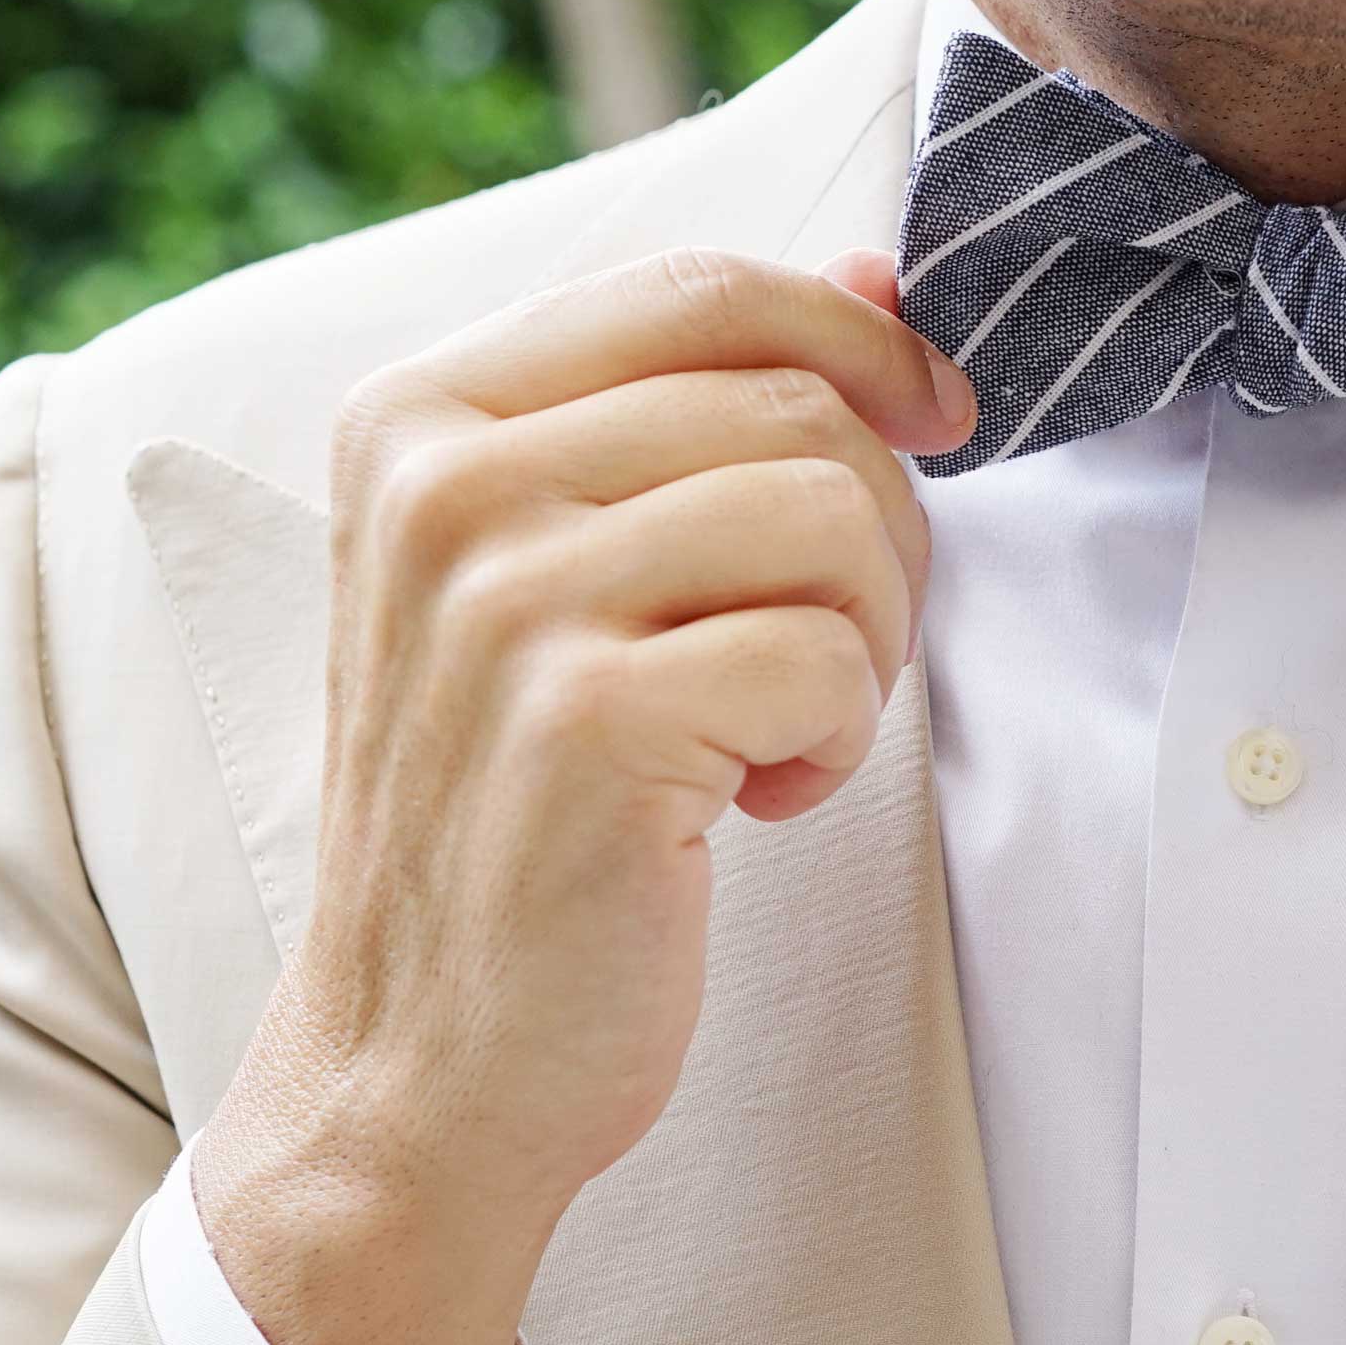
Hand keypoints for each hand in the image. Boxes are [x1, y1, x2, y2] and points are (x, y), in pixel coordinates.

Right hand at [193, 244, 971, 1344]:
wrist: (421, 1061)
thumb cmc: (516, 819)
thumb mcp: (560, 580)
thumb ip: (686, 421)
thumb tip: (876, 283)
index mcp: (420, 416)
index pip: (705, 286)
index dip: (860, 345)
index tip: (925, 432)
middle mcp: (442, 484)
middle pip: (799, 403)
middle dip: (873, 540)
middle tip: (808, 662)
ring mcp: (504, 598)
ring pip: (836, 516)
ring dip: (858, 645)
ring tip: (765, 735)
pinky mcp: (586, 721)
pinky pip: (828, 658)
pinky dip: (832, 745)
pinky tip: (747, 808)